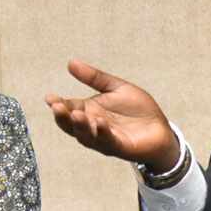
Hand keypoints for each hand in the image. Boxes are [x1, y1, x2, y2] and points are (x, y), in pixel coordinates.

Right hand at [46, 60, 179, 171]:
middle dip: (63, 117)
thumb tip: (70, 62)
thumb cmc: (138, 109)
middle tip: (56, 106)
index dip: (58, 104)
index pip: (69, 108)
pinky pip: (108, 141)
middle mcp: (93, 127)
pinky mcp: (120, 147)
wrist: (161, 128)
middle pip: (72, 125)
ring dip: (80, 126)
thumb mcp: (116, 88)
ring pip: (86, 136)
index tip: (49, 97)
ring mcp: (105, 139)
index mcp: (89, 111)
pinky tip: (99, 122)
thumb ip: (95, 78)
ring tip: (76, 114)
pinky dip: (103, 133)